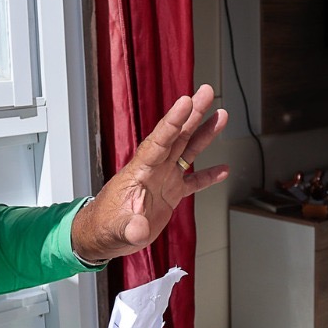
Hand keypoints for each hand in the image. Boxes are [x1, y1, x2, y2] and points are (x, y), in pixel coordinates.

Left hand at [71, 85, 230, 263]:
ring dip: (203, 133)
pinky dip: (208, 175)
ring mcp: (163, 179)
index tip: (186, 101)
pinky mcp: (170, 194)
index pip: (159, 141)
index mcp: (139, 171)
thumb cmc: (106, 225)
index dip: (172, 121)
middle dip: (192, 114)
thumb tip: (139, 229)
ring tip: (220, 115)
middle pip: (176, 136)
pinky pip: (193, 180)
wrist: (104, 235)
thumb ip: (129, 227)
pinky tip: (222, 169)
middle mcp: (153, 169)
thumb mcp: (117, 228)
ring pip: (187, 150)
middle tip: (206, 92)